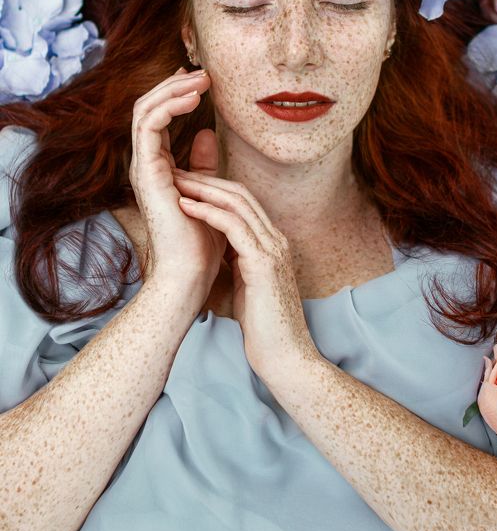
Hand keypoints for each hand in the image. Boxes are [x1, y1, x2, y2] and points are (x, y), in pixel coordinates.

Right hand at [128, 66, 224, 310]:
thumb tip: (209, 133)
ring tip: (200, 78)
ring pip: (145, 109)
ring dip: (172, 89)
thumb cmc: (201, 240)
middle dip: (174, 84)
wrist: (191, 272)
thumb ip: (204, 162)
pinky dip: (169, 105)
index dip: (176, 93)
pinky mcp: (146, 171)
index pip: (158, 117)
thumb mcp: (208, 189)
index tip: (200, 79)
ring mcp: (142, 166)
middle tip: (202, 71)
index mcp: (158, 166)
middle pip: (148, 107)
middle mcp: (146, 163)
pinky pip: (149, 125)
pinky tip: (193, 99)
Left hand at [174, 172, 319, 377]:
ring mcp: (274, 249)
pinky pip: (234, 225)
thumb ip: (239, 264)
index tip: (186, 184)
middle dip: (207, 180)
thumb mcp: (249, 286)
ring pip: (237, 204)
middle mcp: (277, 240)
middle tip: (176, 172)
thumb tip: (217, 252)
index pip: (244, 202)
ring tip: (176, 182)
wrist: (286, 358)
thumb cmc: (264, 329)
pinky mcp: (264, 263)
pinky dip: (208, 211)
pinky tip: (186, 206)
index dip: (214, 188)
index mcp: (273, 244)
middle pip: (241, 194)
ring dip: (204, 190)